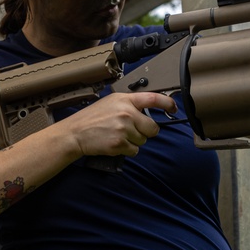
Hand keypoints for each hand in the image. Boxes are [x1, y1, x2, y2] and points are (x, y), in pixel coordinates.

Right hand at [62, 91, 176, 158]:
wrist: (75, 133)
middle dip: (146, 131)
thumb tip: (147, 112)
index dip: (167, 103)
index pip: (153, 98)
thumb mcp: (110, 103)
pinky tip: (115, 143)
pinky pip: (135, 150)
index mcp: (125, 100)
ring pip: (143, 140)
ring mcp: (124, 129)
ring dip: (134, 141)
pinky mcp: (120, 144)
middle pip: (152, 127)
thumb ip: (129, 105)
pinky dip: (127, 150)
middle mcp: (126, 113)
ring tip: (118, 136)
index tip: (173, 108)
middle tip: (132, 131)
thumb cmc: (92, 118)